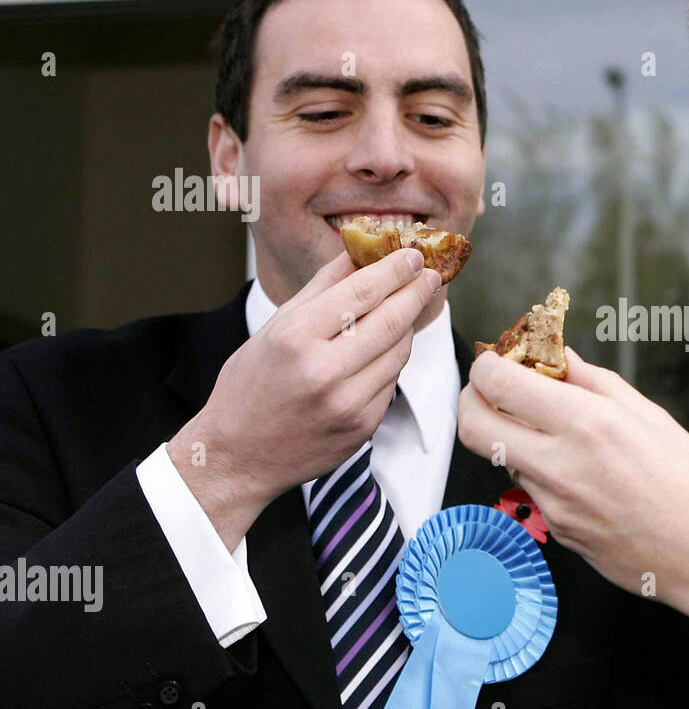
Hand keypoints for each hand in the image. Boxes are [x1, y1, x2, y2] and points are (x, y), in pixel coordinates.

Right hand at [169, 249, 440, 548]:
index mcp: (295, 339)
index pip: (361, 293)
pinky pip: (391, 382)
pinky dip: (392, 361)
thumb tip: (357, 252)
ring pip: (398, 352)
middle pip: (391, 321)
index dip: (394, 270)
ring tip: (405, 309)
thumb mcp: (274, 328)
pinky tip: (383, 351)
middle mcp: (324, 371)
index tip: (413, 256)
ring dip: (407, 327)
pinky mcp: (363, 427)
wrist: (238, 456)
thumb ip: (320, 289)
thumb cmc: (251, 386)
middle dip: (416, 293)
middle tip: (430, 275)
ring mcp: (347, 403)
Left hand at [457, 348, 688, 637]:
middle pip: (473, 425)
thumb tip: (559, 357)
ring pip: (501, 458)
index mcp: (588, 425)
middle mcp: (561, 465)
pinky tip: (581, 471)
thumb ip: (594, 382)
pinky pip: (531, 489)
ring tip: (555, 430)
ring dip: (512, 436)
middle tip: (494, 390)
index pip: (498, 384)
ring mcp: (553, 504)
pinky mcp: (556, 531)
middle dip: (473, 399)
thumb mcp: (649, 416)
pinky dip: (541, 470)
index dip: (488, 367)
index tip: (500, 361)